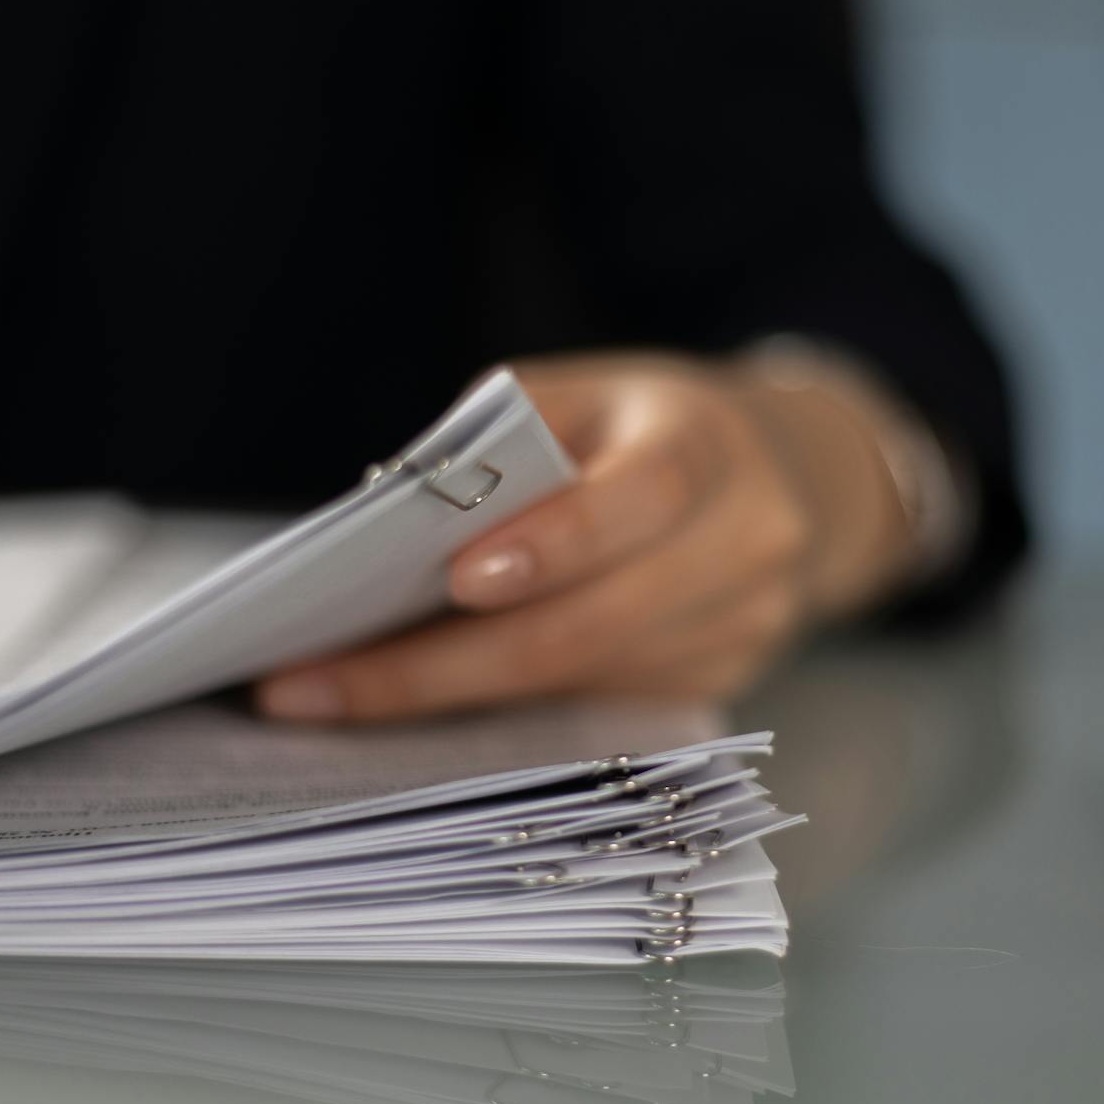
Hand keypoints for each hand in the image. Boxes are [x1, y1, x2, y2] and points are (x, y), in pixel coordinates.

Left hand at [255, 352, 916, 721]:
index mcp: (707, 443)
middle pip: (593, 625)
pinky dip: (501, 707)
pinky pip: (595, 708)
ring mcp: (745, 627)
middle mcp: (746, 542)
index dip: (553, 543)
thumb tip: (381, 528)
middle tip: (315, 687)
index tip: (450, 579)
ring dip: (450, 698)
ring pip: (582, 683)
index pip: (642, 498)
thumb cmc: (646, 426)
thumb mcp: (583, 395)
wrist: (788, 477)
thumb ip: (499, 447)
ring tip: (330, 697)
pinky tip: (417, 701)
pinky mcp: (722, 681)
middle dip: (442, 666)